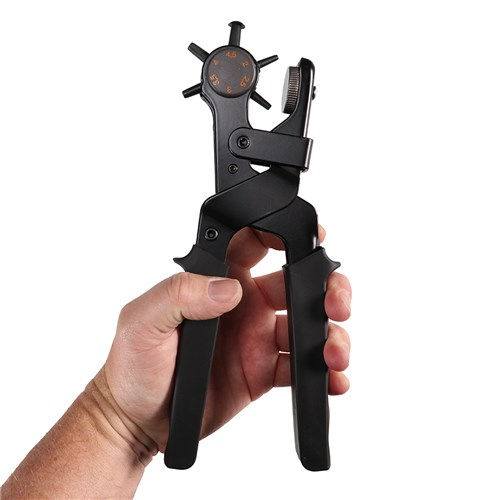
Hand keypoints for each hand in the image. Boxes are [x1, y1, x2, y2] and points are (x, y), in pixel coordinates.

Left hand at [99, 225, 351, 453]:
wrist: (138, 422)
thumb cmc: (132, 367)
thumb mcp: (142, 322)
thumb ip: (180, 294)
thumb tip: (228, 288)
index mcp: (217, 280)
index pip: (256, 242)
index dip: (285, 233)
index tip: (311, 236)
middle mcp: (243, 304)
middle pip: (296, 281)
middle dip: (324, 285)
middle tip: (334, 301)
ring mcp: (256, 338)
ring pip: (307, 324)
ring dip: (330, 333)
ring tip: (334, 352)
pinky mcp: (264, 371)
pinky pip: (301, 367)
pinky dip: (322, 373)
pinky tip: (332, 379)